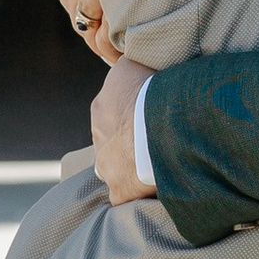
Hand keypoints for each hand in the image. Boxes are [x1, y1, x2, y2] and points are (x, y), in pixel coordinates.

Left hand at [92, 57, 155, 203]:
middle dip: (128, 142)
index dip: (133, 111)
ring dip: (130, 169)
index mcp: (101, 106)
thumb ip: (129, 67)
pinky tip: (156, 192)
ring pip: (114, 169)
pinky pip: (127, 196)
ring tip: (156, 167)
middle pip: (111, 141)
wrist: (159, 125)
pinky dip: (139, 195)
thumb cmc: (151, 90)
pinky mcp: (119, 192)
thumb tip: (130, 61)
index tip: (150, 114)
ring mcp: (107, 167)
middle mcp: (98, 136)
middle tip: (155, 141)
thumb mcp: (134, 64)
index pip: (113, 110)